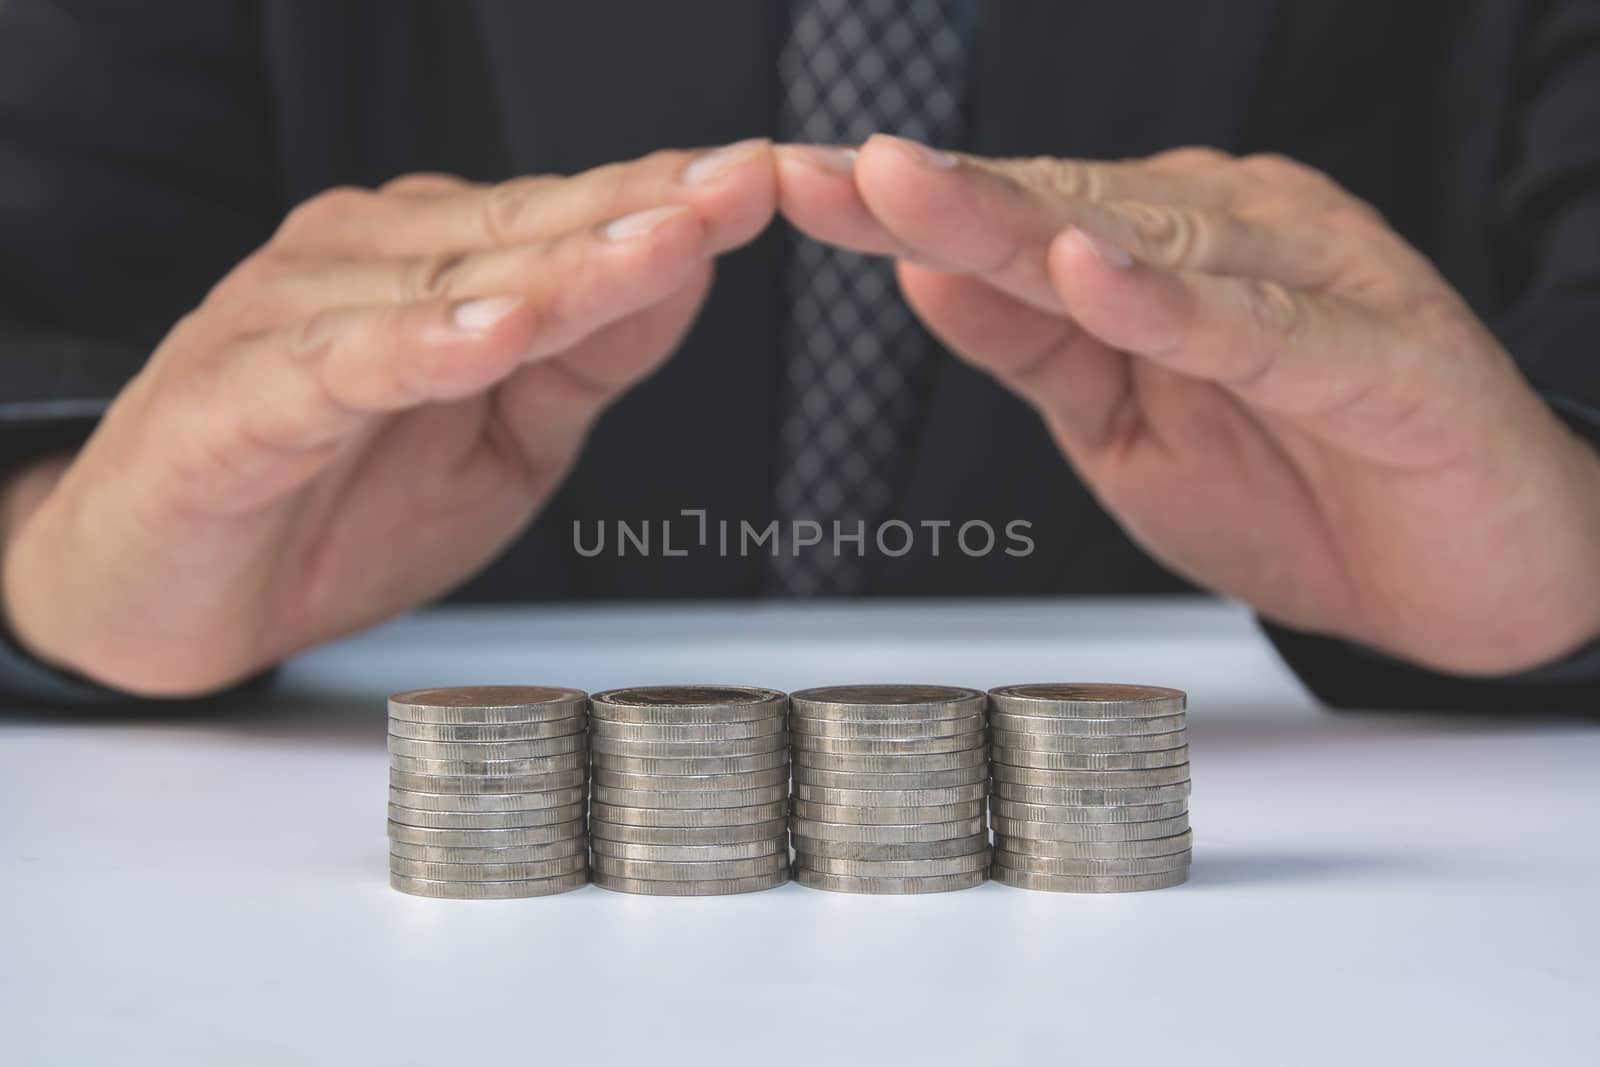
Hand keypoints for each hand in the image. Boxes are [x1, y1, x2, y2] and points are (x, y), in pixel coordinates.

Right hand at [1, 141, 776, 694]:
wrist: (169, 595)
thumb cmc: (338, 507)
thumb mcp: (506, 443)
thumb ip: (587, 359)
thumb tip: (687, 273)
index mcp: (443, 266)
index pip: (575, 218)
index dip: (675, 200)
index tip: (774, 182)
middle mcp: (372, 263)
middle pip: (527, 230)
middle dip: (644, 211)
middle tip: (746, 187)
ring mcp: (300, 319)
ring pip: (449, 282)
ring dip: (560, 266)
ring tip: (660, 246)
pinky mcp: (239, 395)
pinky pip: (340, 363)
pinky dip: (418, 347)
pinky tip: (491, 333)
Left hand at [778, 135, 1599, 674]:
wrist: (1465, 579)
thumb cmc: (1302, 490)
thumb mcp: (1122, 430)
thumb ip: (1034, 349)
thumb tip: (920, 276)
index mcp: (1167, 256)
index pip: (1012, 224)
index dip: (896, 210)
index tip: (786, 190)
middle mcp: (1233, 241)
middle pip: (1056, 211)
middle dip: (925, 197)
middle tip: (810, 172)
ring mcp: (1308, 286)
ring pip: (1142, 244)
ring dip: (1015, 219)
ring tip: (903, 191)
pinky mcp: (1377, 355)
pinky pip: (1256, 325)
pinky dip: (1171, 301)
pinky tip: (1090, 268)